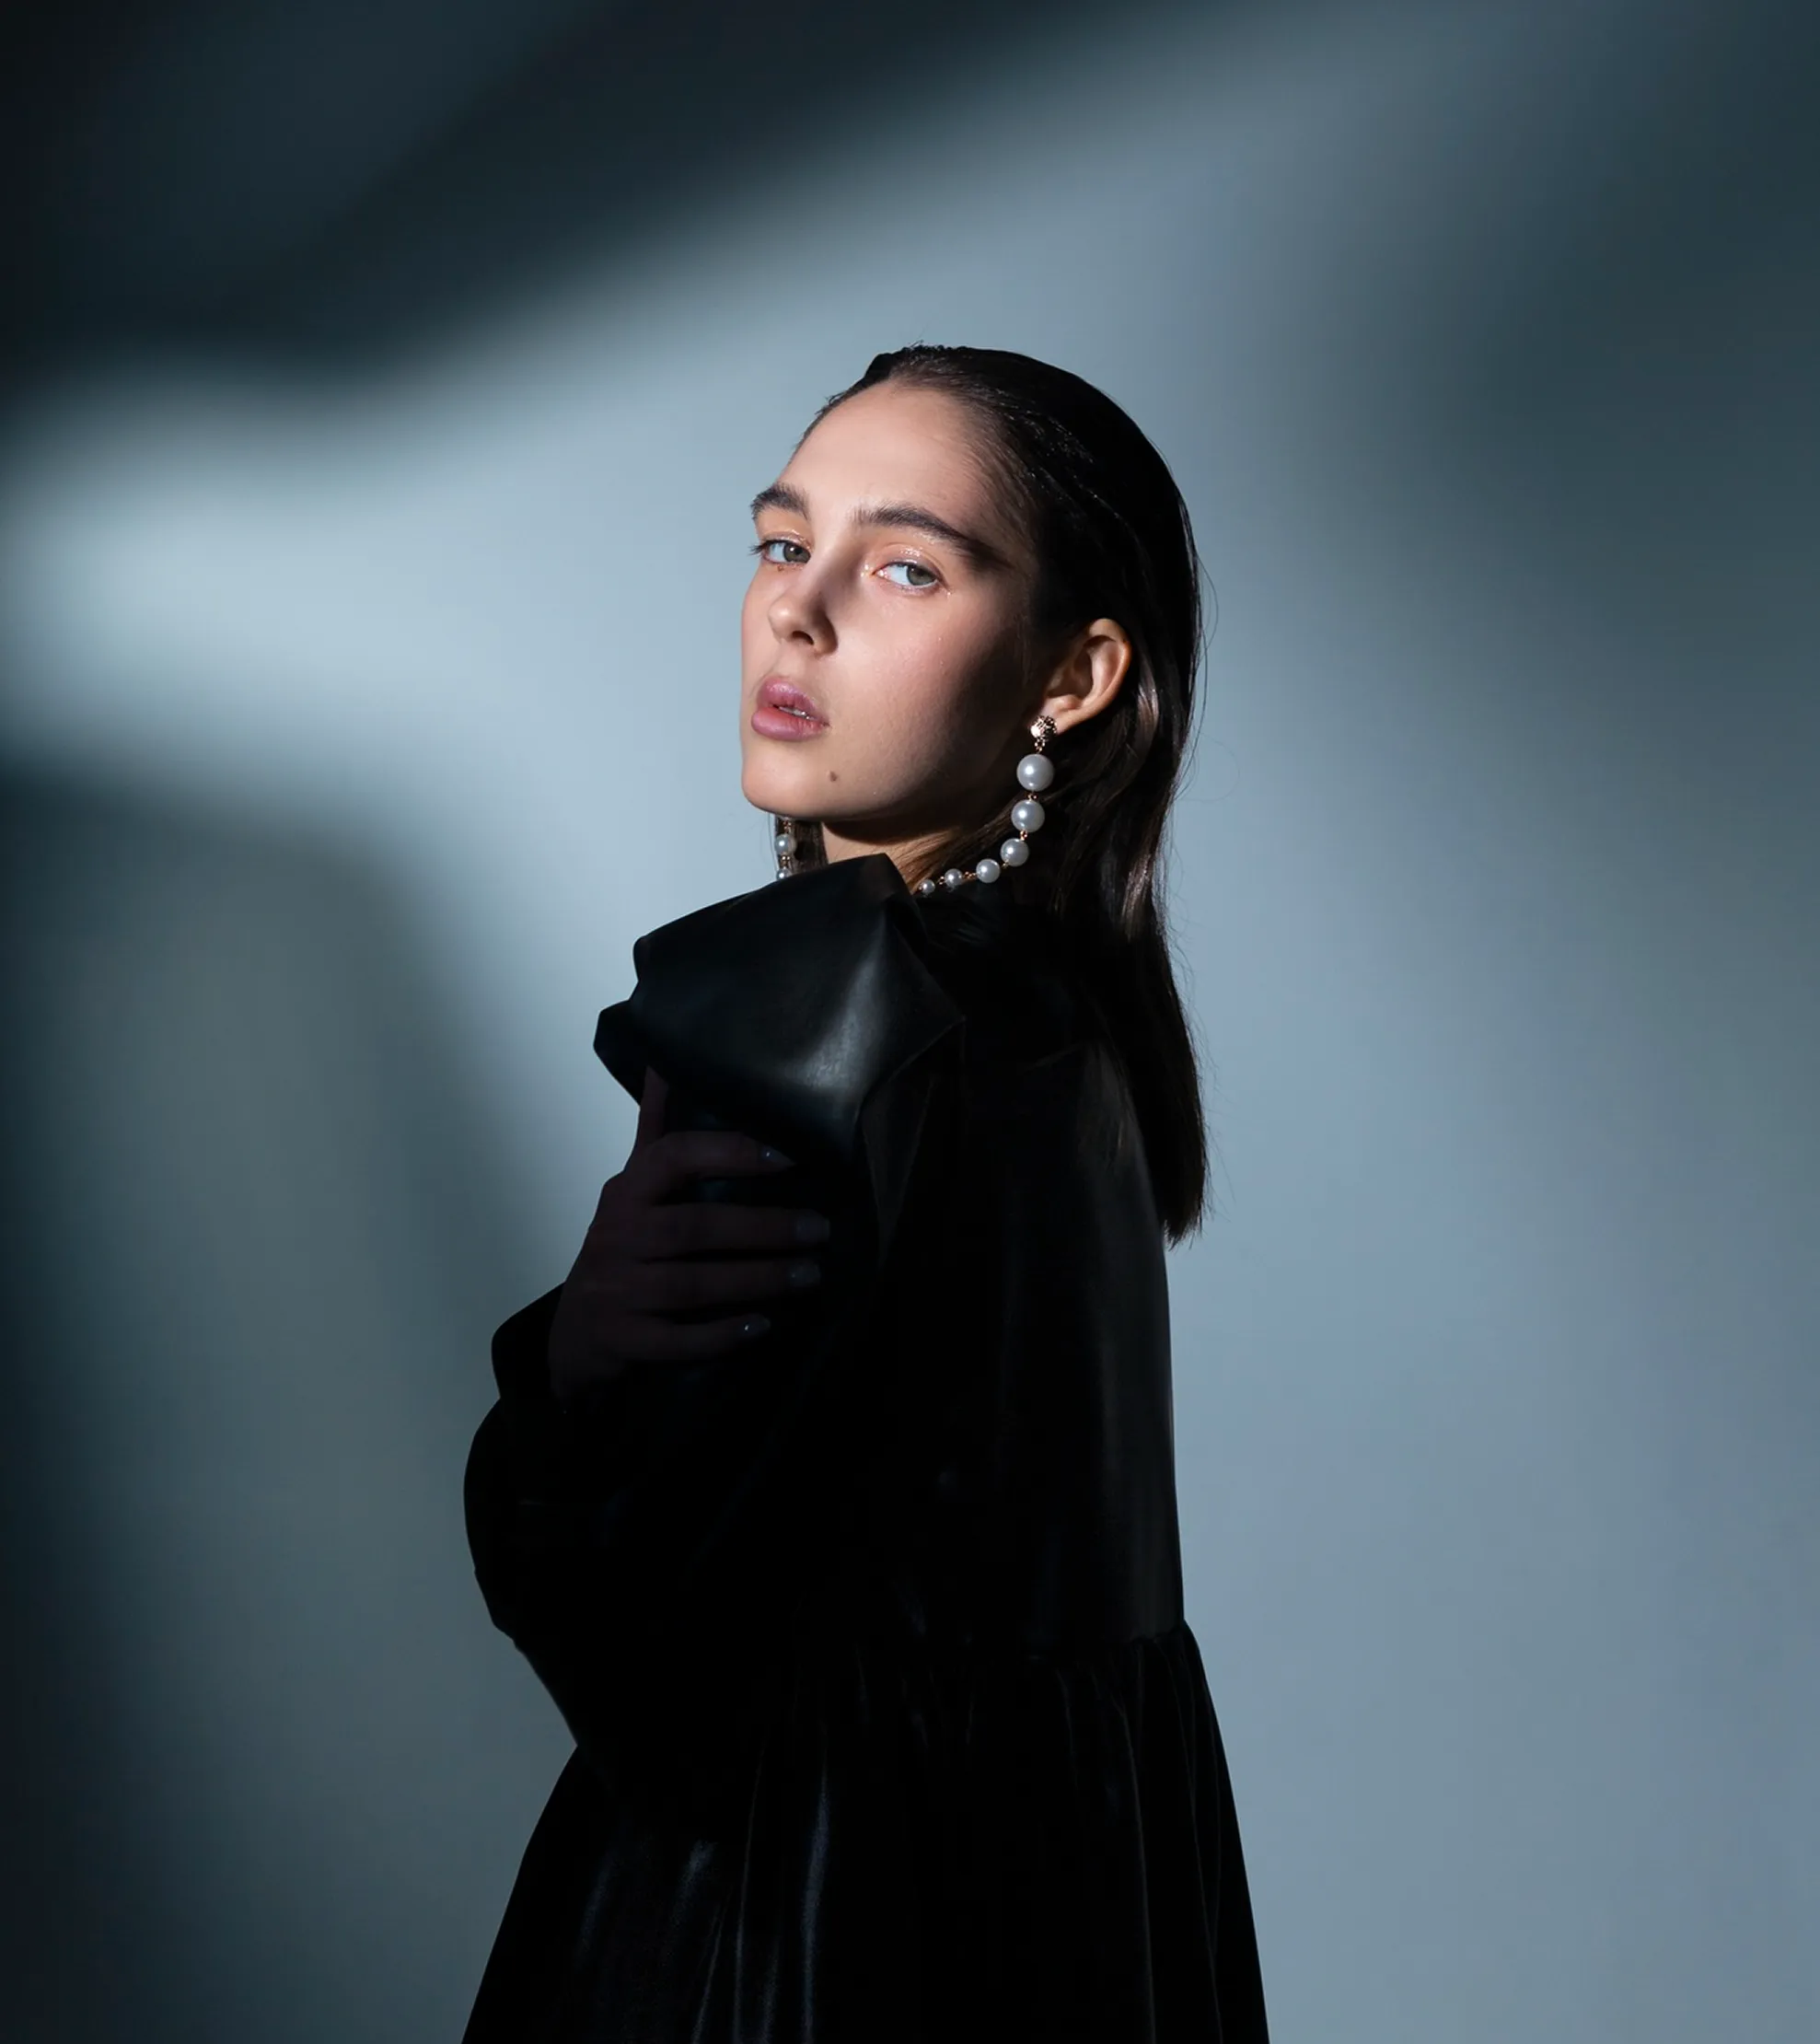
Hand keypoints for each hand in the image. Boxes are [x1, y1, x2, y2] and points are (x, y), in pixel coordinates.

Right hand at [547, 1069, 828, 1399]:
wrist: (574, 1336)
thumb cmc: (620, 1250)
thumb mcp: (631, 1192)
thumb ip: (656, 1134)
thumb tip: (665, 1062)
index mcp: (625, 1194)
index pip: (672, 1157)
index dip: (729, 1153)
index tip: (789, 1156)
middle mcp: (616, 1237)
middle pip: (694, 1227)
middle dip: (763, 1228)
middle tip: (820, 1229)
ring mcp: (616, 1292)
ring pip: (693, 1285)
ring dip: (757, 1280)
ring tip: (810, 1275)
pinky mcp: (623, 1341)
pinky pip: (676, 1341)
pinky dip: (721, 1335)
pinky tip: (763, 1326)